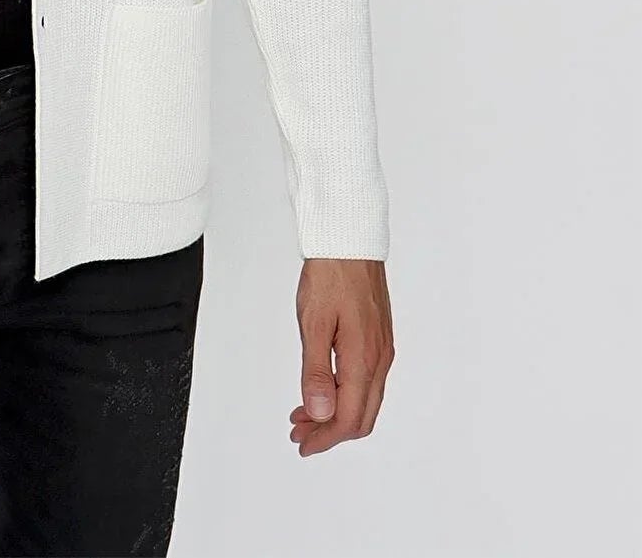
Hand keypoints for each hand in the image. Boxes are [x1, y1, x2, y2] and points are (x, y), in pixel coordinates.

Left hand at [289, 258, 394, 455]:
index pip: (348, 419)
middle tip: (300, 432)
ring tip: (305, 413)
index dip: (325, 438)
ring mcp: (382, 349)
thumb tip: (318, 413)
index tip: (303, 444)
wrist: (349, 239)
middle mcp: (379, 359)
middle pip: (361, 417)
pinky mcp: (379, 338)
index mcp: (362, 359)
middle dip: (330, 432)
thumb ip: (314, 372)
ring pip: (365, 400)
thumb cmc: (330, 274)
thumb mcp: (313, 324)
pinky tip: (324, 387)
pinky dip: (345, 394)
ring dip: (337, 414)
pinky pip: (366, 381)